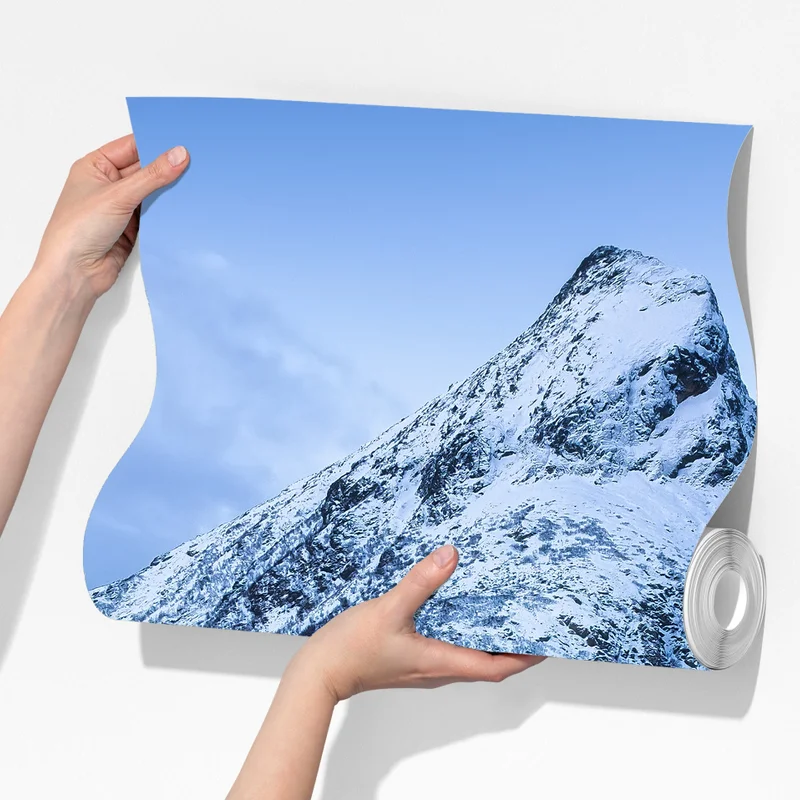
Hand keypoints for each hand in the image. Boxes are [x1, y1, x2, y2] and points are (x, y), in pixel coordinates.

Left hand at [34, 134, 188, 299]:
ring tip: (195, 183)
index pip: (131, 146)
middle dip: (166, 168)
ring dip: (168, 192)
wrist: (75, 273)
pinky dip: (168, 212)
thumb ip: (152, 176)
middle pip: (144, 169)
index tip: (181, 141)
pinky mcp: (132, 228)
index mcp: (95, 167)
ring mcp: (121, 207)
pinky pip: (155, 214)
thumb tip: (178, 154)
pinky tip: (184, 206)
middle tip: (194, 162)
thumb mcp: (118, 195)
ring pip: (152, 193)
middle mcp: (107, 185)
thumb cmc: (77, 230)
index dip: (155, 143)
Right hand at [289, 545, 544, 702]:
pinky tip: (456, 610)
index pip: (495, 667)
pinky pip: (447, 647)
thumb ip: (421, 582)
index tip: (546, 641)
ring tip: (502, 612)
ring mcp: (423, 665)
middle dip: (512, 646)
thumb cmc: (352, 649)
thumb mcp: (389, 609)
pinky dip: (462, 632)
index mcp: (440, 663)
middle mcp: (437, 669)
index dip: (524, 656)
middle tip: (530, 621)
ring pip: (468, 655)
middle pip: (487, 663)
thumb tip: (451, 555)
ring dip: (488, 638)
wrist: (319, 672)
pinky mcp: (409, 658)